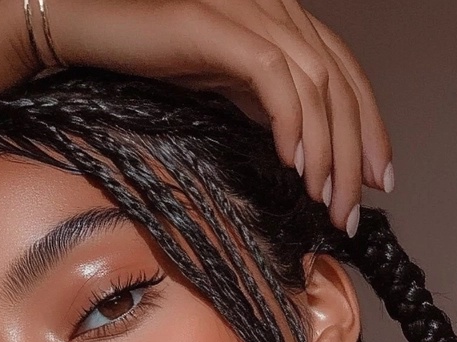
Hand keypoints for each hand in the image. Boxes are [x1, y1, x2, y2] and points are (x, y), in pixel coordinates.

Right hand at [0, 0, 391, 234]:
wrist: (76, 27)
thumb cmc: (139, 58)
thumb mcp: (217, 88)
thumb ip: (260, 107)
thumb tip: (301, 157)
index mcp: (278, 21)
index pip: (345, 73)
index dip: (371, 127)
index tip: (379, 180)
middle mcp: (272, 8)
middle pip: (340, 81)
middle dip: (356, 151)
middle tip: (354, 207)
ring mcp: (246, 12)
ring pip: (315, 85)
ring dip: (328, 150)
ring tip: (325, 201)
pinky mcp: (215, 26)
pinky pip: (272, 77)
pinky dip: (291, 123)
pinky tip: (293, 164)